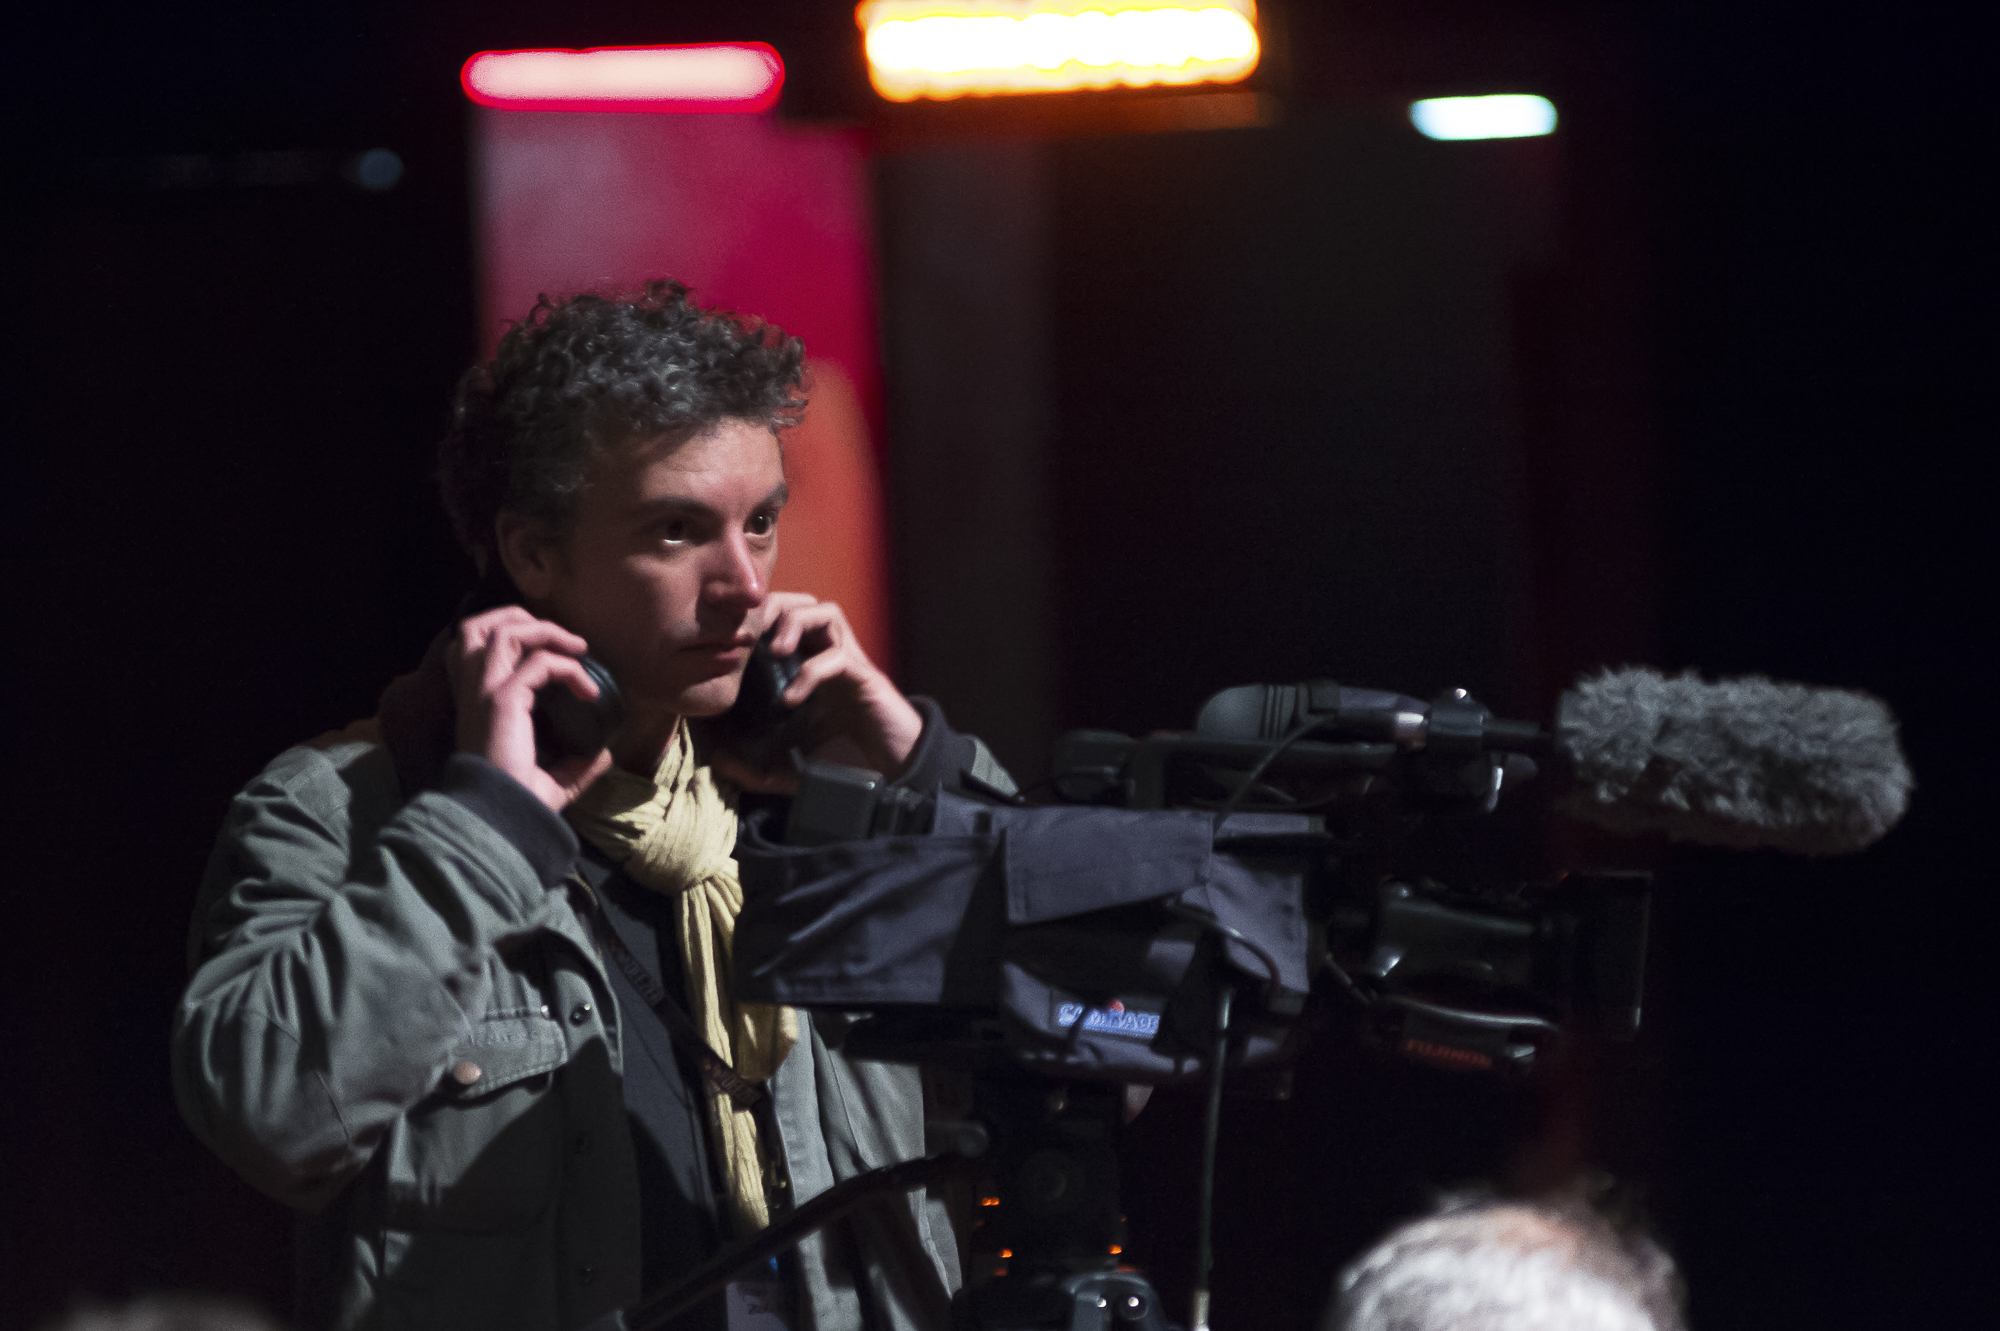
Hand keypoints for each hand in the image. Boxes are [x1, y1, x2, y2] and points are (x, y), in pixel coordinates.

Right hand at [447, 606, 612, 810]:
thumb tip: (604, 756)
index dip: (509, 636)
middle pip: (478, 627)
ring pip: (505, 632)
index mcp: (475, 705)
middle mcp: (473, 693)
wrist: (500, 820)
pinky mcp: (502, 699)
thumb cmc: (518, 804)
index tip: (556, 654)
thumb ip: (574, 767)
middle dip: (521, 618)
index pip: (471, 648)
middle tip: (563, 637)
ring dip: (546, 630)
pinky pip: (540, 663)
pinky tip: (590, 691)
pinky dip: (569, 668)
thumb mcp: (550, 781)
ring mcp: (484, 692)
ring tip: (580, 648)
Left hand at [713, 593, 922, 793]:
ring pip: (825, 611)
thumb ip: (754, 767)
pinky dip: (811, 669)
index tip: (726, 641)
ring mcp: (849, 664)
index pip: (779, 620)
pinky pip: (838, 656)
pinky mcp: (866, 679)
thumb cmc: (845, 765)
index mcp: (806, 666)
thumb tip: (718, 760)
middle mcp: (827, 656)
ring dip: (795, 621)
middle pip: (800, 601)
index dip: (752, 619)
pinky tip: (792, 699)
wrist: (894, 779)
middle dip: (771, 607)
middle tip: (748, 634)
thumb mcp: (788, 770)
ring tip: (774, 651)